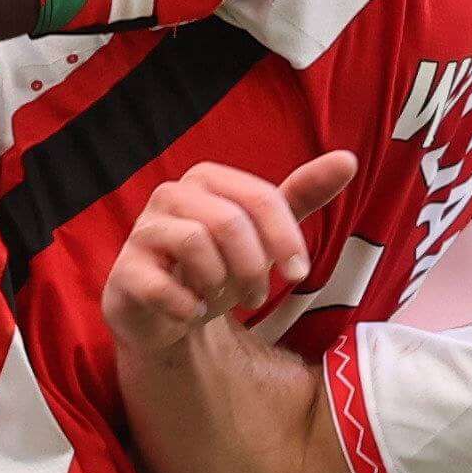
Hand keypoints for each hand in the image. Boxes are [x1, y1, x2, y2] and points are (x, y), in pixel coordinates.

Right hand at [106, 150, 360, 355]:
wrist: (168, 313)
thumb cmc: (218, 266)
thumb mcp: (264, 234)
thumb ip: (301, 196)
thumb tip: (347, 160)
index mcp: (208, 180)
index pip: (260, 198)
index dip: (286, 238)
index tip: (299, 273)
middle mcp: (171, 195)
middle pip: (228, 221)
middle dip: (253, 267)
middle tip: (258, 295)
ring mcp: (143, 232)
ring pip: (193, 243)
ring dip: (220, 284)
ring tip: (222, 299)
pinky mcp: (124, 272)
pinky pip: (160, 285)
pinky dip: (187, 305)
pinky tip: (192, 311)